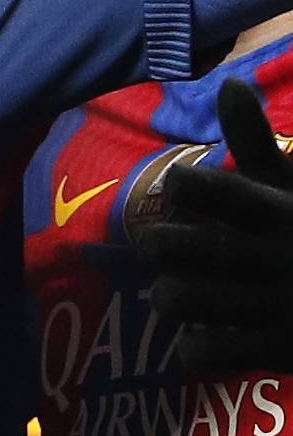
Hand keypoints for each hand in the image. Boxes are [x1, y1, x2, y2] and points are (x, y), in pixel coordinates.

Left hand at [137, 79, 292, 371]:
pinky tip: (199, 333)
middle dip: (159, 244)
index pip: (222, 191)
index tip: (181, 186)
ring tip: (169, 290)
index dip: (189, 186)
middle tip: (156, 244)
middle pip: (186, 248)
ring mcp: (282, 307)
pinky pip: (210, 350)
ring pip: (185, 298)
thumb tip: (227, 84)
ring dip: (167, 295)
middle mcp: (284, 258)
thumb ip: (258, 142)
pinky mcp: (282, 351)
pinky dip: (193, 342)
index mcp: (286, 214)